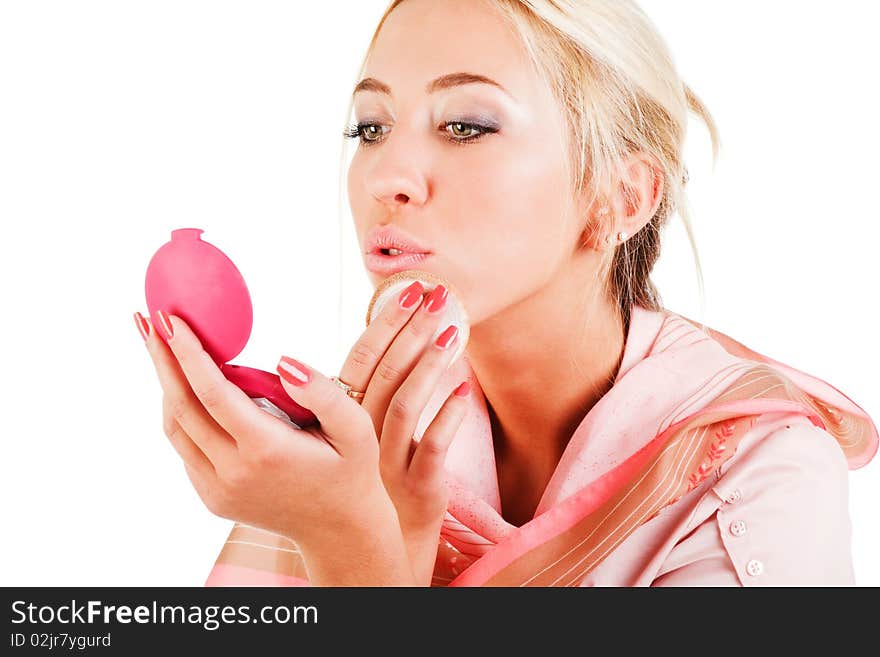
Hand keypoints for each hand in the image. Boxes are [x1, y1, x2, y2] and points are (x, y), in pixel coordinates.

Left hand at [134, 310, 402, 563]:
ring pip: (176, 427)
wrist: (339, 530)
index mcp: (267, 450)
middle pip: (182, 406)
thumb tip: (282, 361)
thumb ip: (322, 392)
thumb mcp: (356, 429)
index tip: (170, 319)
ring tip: (159, 346)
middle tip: (147, 320)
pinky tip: (185, 385)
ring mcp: (217, 488)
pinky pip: (185, 446)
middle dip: (161, 359)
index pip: (213, 393)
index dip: (187, 354)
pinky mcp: (211, 496)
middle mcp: (234, 472)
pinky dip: (180, 411)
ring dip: (164, 383)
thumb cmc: (350, 470)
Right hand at [325, 281, 470, 585]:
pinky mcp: (417, 488)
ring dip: (429, 367)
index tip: (410, 289)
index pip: (361, 361)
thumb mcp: (364, 428)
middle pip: (384, 375)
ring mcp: (387, 464)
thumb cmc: (374, 473)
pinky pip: (431, 449)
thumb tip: (394, 331)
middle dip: (412, 331)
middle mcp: (360, 438)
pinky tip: (465, 392)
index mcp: (344, 417)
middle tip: (438, 296)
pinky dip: (448, 419)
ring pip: (405, 407)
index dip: (384, 324)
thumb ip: (373, 386)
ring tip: (453, 332)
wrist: (381, 541)